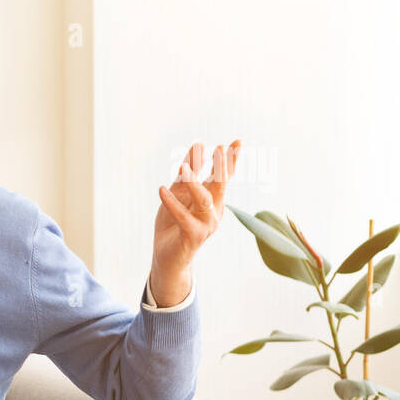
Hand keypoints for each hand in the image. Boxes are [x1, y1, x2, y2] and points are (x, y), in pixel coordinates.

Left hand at [150, 140, 240, 305]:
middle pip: (220, 186)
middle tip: (220, 148)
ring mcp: (206, 224)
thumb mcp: (178, 195)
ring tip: (182, 165)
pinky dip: (171, 202)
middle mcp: (214, 211)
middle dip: (221, 167)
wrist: (167, 257)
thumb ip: (186, 175)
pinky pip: (182, 216)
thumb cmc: (174, 224)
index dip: (231, 160)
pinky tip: (161, 189)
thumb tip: (196, 148)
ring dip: (194, 182)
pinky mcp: (192, 235)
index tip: (237, 141)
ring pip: (203, 200)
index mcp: (213, 200)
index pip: (224, 178)